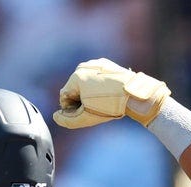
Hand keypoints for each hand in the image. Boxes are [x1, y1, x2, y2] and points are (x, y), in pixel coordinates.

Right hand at [53, 57, 170, 128]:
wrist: (134, 94)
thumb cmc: (109, 106)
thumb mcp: (86, 118)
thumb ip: (67, 120)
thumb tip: (56, 116)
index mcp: (76, 77)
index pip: (64, 96)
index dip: (71, 109)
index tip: (85, 112)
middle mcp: (83, 66)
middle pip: (74, 88)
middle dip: (80, 100)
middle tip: (95, 108)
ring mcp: (95, 63)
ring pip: (84, 82)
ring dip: (89, 93)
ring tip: (103, 101)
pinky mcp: (105, 63)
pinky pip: (95, 77)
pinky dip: (98, 86)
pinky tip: (108, 93)